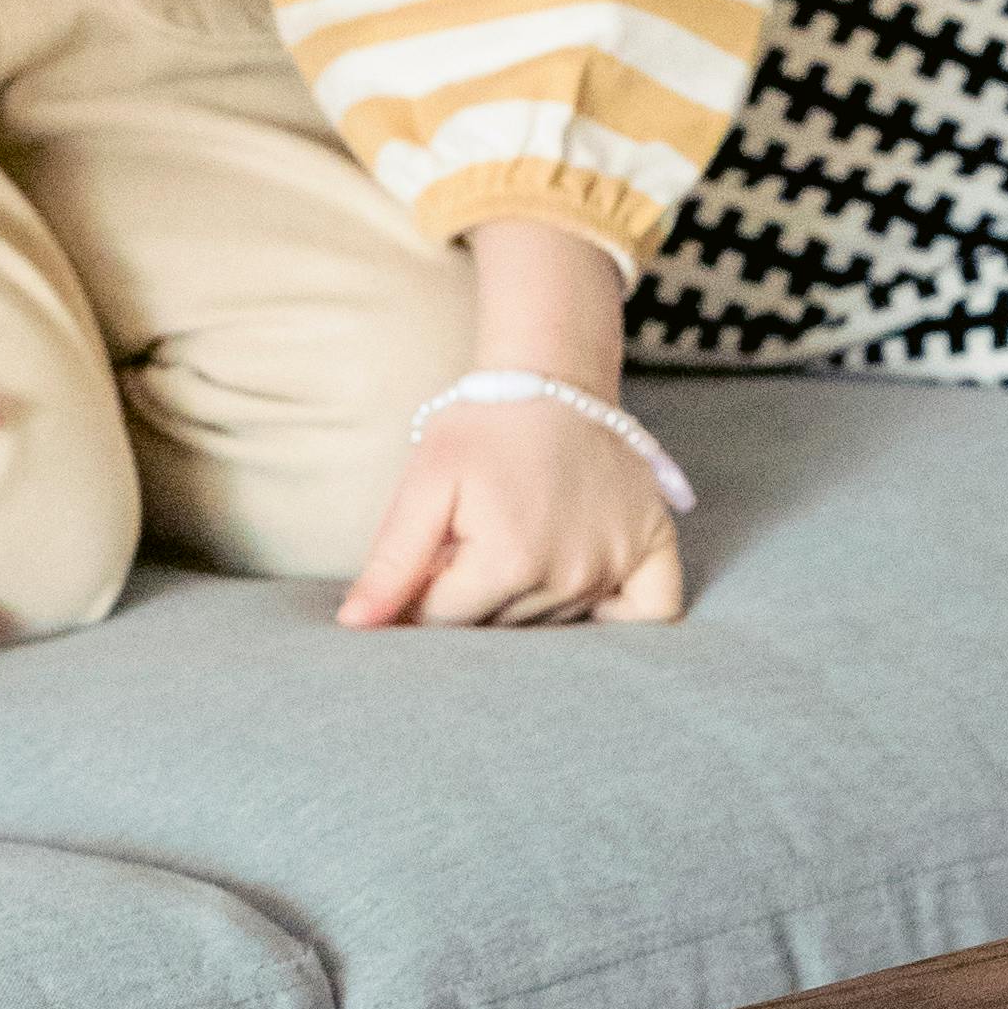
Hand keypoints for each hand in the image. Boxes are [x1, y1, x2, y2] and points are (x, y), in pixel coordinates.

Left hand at [338, 395, 682, 627]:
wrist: (552, 378)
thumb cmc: (482, 429)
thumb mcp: (424, 485)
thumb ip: (391, 563)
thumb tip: (354, 627)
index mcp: (509, 562)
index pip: (446, 622)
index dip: (424, 595)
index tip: (427, 558)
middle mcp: (569, 576)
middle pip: (500, 629)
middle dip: (473, 598)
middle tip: (471, 544)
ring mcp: (616, 566)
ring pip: (555, 624)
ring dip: (526, 599)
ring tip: (516, 539)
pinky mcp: (653, 551)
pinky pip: (650, 613)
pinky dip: (619, 616)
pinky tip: (586, 592)